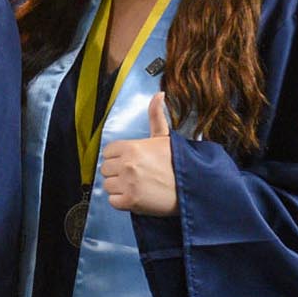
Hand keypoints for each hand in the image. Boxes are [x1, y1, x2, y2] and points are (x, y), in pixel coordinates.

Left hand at [100, 92, 177, 216]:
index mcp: (131, 148)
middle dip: (117, 172)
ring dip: (118, 187)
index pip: (107, 152)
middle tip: (134, 175)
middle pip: (105, 169)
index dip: (117, 157)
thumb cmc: (179, 163)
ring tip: (136, 186)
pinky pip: (113, 201)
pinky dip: (122, 201)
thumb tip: (159, 94)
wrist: (193, 188)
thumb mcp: (165, 137)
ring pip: (107, 185)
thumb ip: (156, 115)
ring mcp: (127, 184)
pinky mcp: (130, 202)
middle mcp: (126, 165)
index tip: (130, 161)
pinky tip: (136, 196)